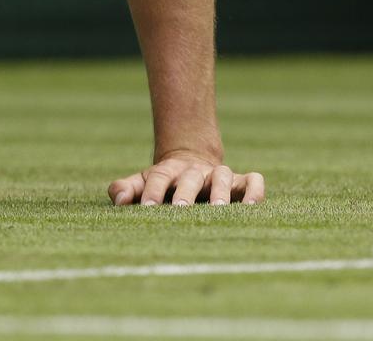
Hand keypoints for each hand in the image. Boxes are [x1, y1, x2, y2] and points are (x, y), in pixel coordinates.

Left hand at [107, 154, 265, 205]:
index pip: (159, 177)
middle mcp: (195, 171)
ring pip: (222, 176)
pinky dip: (254, 191)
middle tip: (181, 209)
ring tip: (218, 209)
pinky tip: (251, 206)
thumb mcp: (142, 182)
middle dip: (186, 192)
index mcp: (169, 171)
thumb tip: (119, 199)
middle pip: (190, 177)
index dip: (153, 191)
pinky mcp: (240, 182)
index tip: (147, 207)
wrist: (190, 163)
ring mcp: (218, 175)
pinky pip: (253, 181)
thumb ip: (125, 189)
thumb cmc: (162, 183)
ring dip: (221, 190)